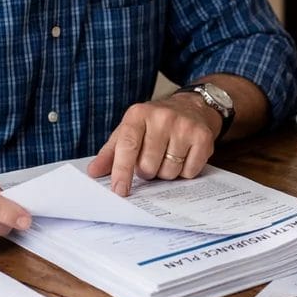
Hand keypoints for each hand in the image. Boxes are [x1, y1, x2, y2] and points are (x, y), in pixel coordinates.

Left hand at [87, 95, 217, 195]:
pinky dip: (185, 171)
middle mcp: (162, 117)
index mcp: (138, 114)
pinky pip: (189, 172)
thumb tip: (93, 172)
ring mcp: (184, 126)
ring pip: (169, 172)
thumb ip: (111, 152)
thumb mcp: (129, 130)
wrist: (192, 106)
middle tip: (152, 159)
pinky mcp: (203, 137)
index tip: (119, 190)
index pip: (127, 147)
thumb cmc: (155, 123)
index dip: (121, 171)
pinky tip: (184, 156)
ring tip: (168, 156)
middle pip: (148, 166)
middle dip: (148, 171)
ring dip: (166, 172)